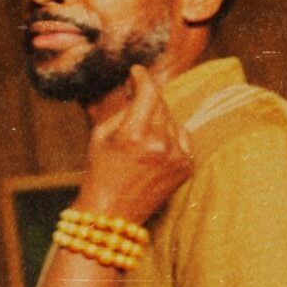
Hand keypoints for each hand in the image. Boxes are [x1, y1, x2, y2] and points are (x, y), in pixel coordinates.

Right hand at [71, 66, 192, 225]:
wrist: (112, 214)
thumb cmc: (101, 172)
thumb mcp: (101, 134)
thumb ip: (123, 107)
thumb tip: (137, 87)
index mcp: (134, 135)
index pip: (149, 91)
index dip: (142, 77)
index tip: (137, 73)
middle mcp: (159, 144)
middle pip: (161, 104)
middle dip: (147, 100)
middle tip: (133, 105)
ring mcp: (176, 157)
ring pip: (172, 119)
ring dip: (158, 119)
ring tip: (141, 138)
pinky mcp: (186, 167)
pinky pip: (182, 137)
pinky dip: (170, 136)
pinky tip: (154, 148)